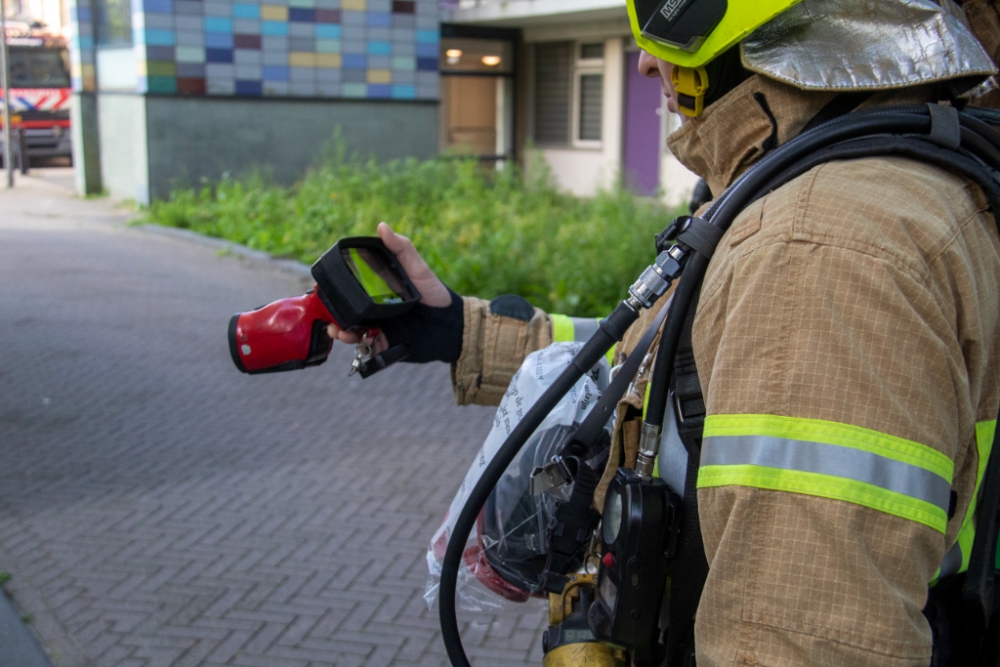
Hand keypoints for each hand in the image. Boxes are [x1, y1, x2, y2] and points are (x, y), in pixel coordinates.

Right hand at [327, 222, 450, 349]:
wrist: (449, 326)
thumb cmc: (435, 293)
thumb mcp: (418, 268)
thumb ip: (401, 248)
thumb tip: (382, 226)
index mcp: (379, 287)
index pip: (352, 285)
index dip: (336, 286)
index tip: (323, 285)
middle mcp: (375, 306)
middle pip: (346, 308)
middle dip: (332, 310)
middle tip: (325, 309)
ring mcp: (378, 325)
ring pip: (351, 327)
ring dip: (339, 328)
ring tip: (336, 329)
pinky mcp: (383, 343)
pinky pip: (363, 344)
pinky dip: (353, 342)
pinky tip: (349, 336)